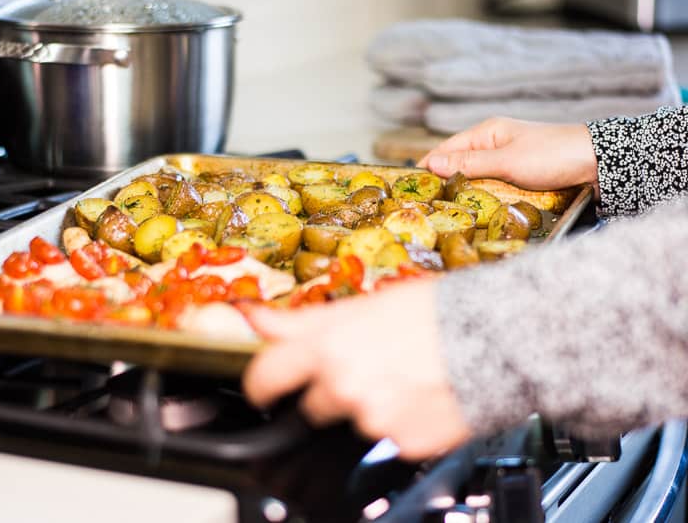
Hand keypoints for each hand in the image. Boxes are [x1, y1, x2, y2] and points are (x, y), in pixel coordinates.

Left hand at [242, 280, 471, 459]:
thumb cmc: (433, 311)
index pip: (263, 377)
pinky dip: (398, 421)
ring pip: (352, 421)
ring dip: (368, 404)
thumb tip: (253, 316)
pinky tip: (418, 396)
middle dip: (328, 390)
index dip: (260, 384)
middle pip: (310, 404)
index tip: (265, 386)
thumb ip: (300, 320)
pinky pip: (386, 438)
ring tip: (401, 376)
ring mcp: (373, 419)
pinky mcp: (402, 442)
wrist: (496, 337)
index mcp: (327, 348)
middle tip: (363, 367)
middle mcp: (344, 387)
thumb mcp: (362, 305)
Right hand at [420, 118, 598, 195]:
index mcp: (487, 133)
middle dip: (443, 184)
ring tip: (446, 215)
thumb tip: (432, 164)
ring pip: (475, 179)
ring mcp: (507, 161)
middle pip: (458, 166)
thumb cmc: (553, 155)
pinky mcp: (520, 176)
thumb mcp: (507, 161)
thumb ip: (469, 165)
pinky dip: (483, 198)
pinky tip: (476, 212)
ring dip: (464, 194)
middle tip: (426, 209)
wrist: (598, 162)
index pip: (445, 150)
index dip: (428, 168)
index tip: (411, 190)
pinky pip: (493, 188)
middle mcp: (494, 144)